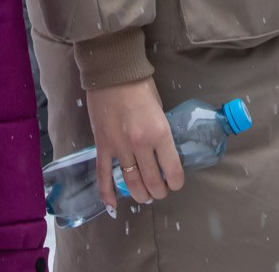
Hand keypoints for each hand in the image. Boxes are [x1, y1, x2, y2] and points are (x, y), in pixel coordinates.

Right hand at [85, 77, 182, 209]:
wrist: (112, 72)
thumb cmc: (140, 85)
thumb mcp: (160, 108)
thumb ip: (161, 132)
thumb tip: (162, 150)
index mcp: (160, 133)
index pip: (172, 171)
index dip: (176, 182)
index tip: (175, 182)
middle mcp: (140, 145)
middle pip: (152, 181)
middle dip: (159, 191)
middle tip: (161, 191)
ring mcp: (119, 147)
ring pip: (131, 182)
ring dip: (140, 194)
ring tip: (145, 196)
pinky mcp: (102, 145)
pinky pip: (104, 175)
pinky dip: (107, 193)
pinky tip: (113, 206)